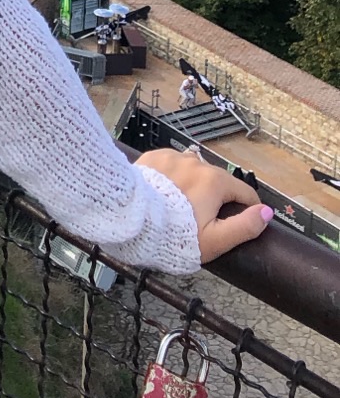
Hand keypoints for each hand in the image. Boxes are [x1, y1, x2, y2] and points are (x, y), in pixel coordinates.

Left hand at [135, 148, 272, 262]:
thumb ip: (245, 226)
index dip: (248, 209)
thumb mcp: (215, 240)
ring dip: (194, 184)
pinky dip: (173, 177)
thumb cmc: (174, 234)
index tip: (242, 221)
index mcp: (215, 181)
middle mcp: (196, 163)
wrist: (130, 219)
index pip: (245, 192)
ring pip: (194, 171)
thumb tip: (267, 213)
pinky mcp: (153, 157)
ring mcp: (173, 157)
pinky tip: (164, 193)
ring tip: (181, 206)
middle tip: (203, 220)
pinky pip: (172, 166)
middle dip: (217, 198)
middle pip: (218, 181)